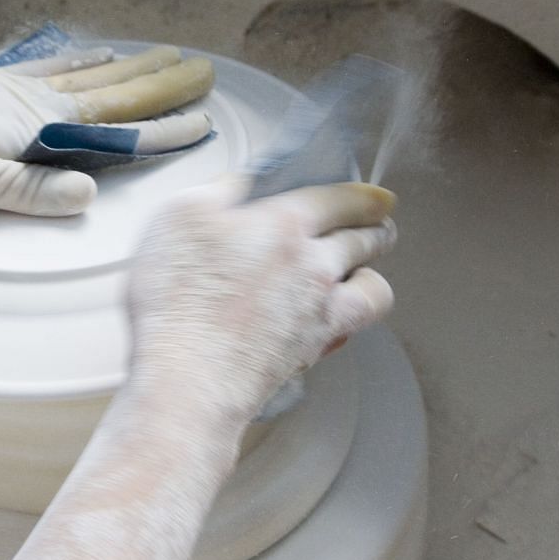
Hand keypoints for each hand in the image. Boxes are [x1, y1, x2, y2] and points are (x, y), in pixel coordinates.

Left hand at [0, 43, 215, 214]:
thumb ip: (28, 190)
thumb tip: (86, 193)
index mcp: (37, 128)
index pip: (114, 130)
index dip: (161, 129)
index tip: (203, 122)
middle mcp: (37, 101)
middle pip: (115, 93)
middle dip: (163, 85)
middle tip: (208, 73)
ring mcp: (17, 87)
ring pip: (92, 75)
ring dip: (135, 69)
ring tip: (171, 57)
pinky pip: (56, 65)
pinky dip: (86, 58)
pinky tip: (102, 53)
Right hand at [124, 178, 396, 437]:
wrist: (188, 377)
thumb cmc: (179, 296)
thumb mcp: (179, 216)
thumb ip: (218, 190)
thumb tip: (240, 182)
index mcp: (287, 225)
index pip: (342, 200)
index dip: (365, 196)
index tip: (377, 198)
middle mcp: (315, 267)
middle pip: (367, 242)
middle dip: (377, 230)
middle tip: (379, 228)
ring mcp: (319, 313)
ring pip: (375, 290)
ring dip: (374, 277)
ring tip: (364, 274)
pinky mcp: (312, 352)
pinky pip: (351, 331)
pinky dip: (349, 323)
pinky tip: (332, 321)